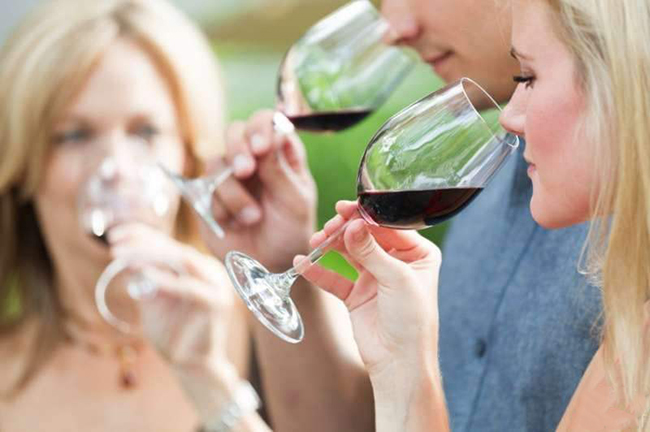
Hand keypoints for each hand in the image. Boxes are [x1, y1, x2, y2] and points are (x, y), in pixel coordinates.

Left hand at [108, 223, 233, 368]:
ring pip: (181, 260)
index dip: (141, 234)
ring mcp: (216, 285)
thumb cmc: (172, 332)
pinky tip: (142, 273)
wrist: (193, 366)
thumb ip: (145, 277)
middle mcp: (210, 271)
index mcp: (199, 267)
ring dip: (149, 255)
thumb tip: (122, 252)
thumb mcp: (153, 298)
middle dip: (142, 241)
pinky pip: (187, 286)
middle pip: (174, 248)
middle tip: (114, 241)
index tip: (113, 234)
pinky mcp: (216, 302)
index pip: (169, 244)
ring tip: (120, 254)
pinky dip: (164, 279)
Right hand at [202, 110, 316, 271]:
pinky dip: (220, 208)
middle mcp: (253, 158)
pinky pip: (204, 189)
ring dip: (234, 193)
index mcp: (280, 152)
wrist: (271, 264)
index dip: (261, 127)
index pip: (268, 121)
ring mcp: (229, 174)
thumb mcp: (294, 201)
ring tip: (252, 218)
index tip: (261, 148)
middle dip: (238, 148)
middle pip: (235, 131)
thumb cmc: (291, 229)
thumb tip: (266, 138)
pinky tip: (234, 224)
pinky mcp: (210, 194)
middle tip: (244, 171)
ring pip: (217, 163)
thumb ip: (279, 170)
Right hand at [296, 201, 441, 379]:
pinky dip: (319, 270)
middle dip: (344, 230)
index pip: (389, 227)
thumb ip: (371, 251)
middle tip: (328, 228)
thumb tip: (352, 225)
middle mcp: (397, 262)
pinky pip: (334, 277)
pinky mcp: (356, 294)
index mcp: (418, 254)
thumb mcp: (396, 279)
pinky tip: (303, 263)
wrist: (399, 362)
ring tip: (315, 242)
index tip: (345, 209)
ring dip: (330, 246)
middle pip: (365, 236)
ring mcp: (375, 277)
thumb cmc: (412, 321)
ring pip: (348, 253)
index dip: (366, 216)